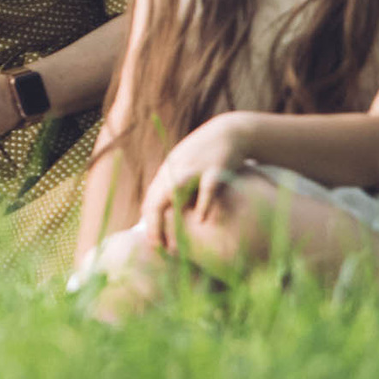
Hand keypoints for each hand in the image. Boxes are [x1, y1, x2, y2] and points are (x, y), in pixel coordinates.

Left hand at [136, 114, 250, 248]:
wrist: (229, 132)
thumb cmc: (207, 155)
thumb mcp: (186, 167)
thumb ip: (176, 186)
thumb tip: (168, 213)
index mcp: (167, 173)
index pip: (150, 200)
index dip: (149, 222)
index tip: (154, 243)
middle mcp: (176, 170)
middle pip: (157, 198)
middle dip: (154, 224)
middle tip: (158, 247)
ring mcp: (194, 168)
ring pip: (175, 190)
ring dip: (171, 214)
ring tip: (173, 238)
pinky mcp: (215, 168)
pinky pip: (207, 187)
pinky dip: (203, 202)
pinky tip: (202, 219)